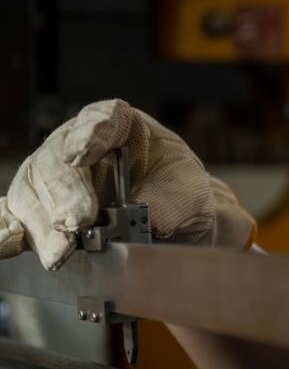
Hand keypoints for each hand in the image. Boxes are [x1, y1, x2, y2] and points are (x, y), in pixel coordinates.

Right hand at [0, 99, 255, 269]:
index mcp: (122, 126)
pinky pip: (15, 215)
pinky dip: (8, 230)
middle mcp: (78, 144)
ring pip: (33, 191)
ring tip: (62, 250)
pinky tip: (9, 243)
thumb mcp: (191, 193)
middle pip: (58, 160)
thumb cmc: (181, 194)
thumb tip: (150, 218)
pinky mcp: (40, 208)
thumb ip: (172, 200)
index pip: (104, 119)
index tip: (82, 153)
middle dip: (66, 192)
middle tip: (78, 222)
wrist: (174, 220)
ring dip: (44, 223)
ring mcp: (53, 176)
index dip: (91, 133)